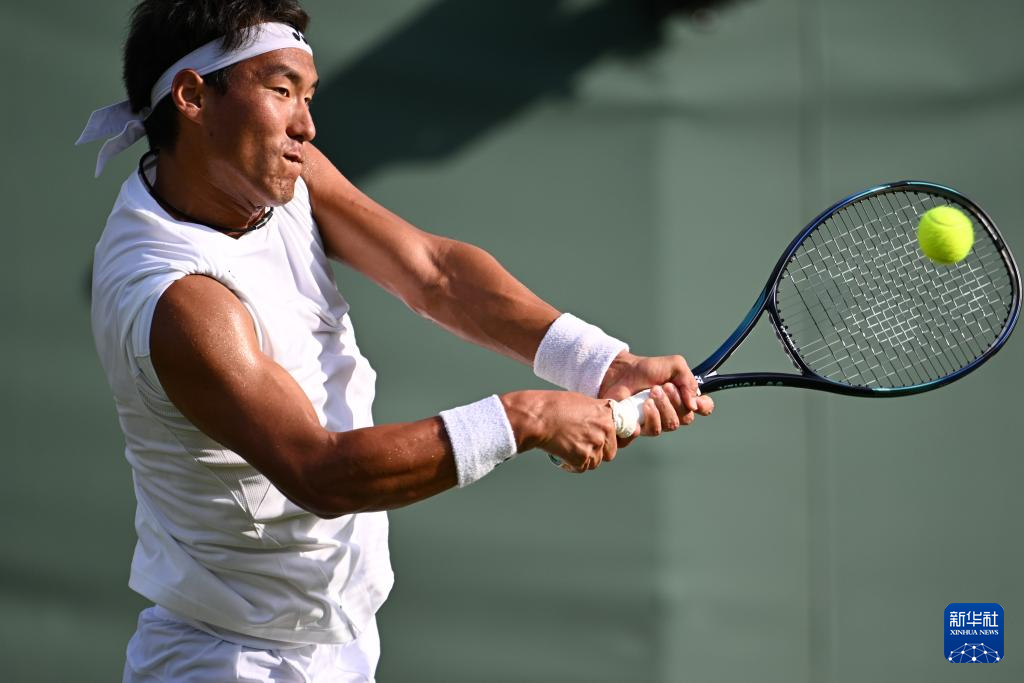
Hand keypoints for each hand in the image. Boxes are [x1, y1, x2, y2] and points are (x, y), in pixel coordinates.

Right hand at [501, 391, 618, 472]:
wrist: (537, 418)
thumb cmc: (553, 406)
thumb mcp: (580, 401)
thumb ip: (595, 412)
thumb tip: (599, 419)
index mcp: (606, 414)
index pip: (622, 432)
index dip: (613, 439)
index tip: (607, 442)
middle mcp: (604, 430)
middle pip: (610, 452)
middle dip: (598, 452)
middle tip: (581, 446)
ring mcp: (594, 445)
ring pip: (596, 462)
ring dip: (584, 460)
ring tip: (568, 449)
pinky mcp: (582, 458)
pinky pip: (582, 468)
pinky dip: (572, 465)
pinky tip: (563, 456)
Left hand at [599, 351, 713, 438]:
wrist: (621, 372)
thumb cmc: (647, 369)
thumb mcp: (673, 365)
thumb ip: (688, 380)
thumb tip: (693, 404)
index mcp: (684, 397)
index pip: (704, 408)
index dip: (704, 406)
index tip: (695, 401)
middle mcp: (673, 412)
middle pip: (686, 418)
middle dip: (675, 402)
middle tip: (660, 387)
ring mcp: (657, 421)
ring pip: (669, 425)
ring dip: (661, 408)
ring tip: (649, 394)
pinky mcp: (641, 428)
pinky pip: (650, 432)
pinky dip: (647, 419)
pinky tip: (640, 409)